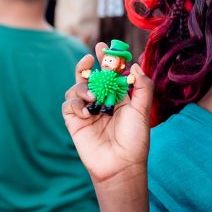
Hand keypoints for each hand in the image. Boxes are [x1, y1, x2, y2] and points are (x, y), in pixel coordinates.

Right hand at [63, 42, 152, 183]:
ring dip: (82, 86)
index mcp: (119, 97)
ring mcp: (88, 111)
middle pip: (90, 76)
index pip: (111, 73)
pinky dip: (75, 104)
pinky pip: (69, 105)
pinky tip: (86, 112)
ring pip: (77, 87)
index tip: (104, 46)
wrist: (121, 165)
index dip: (107, 59)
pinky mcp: (75, 122)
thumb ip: (143, 87)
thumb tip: (134, 65)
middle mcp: (102, 101)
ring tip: (93, 95)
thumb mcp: (142, 110)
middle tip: (90, 58)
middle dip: (88, 65)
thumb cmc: (135, 139)